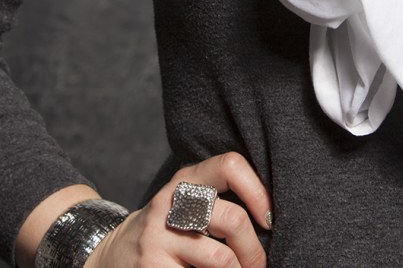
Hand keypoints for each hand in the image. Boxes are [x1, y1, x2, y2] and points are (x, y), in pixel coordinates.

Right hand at [88, 152, 271, 267]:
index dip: (258, 191)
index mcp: (186, 180)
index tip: (270, 219)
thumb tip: (271, 222)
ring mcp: (159, 238)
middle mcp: (171, 203)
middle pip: (233, 219)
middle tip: (259, 265)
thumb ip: (218, 202)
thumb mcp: (185, 203)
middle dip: (254, 250)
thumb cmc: (167, 231)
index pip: (230, 165)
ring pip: (221, 259)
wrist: (110, 255)